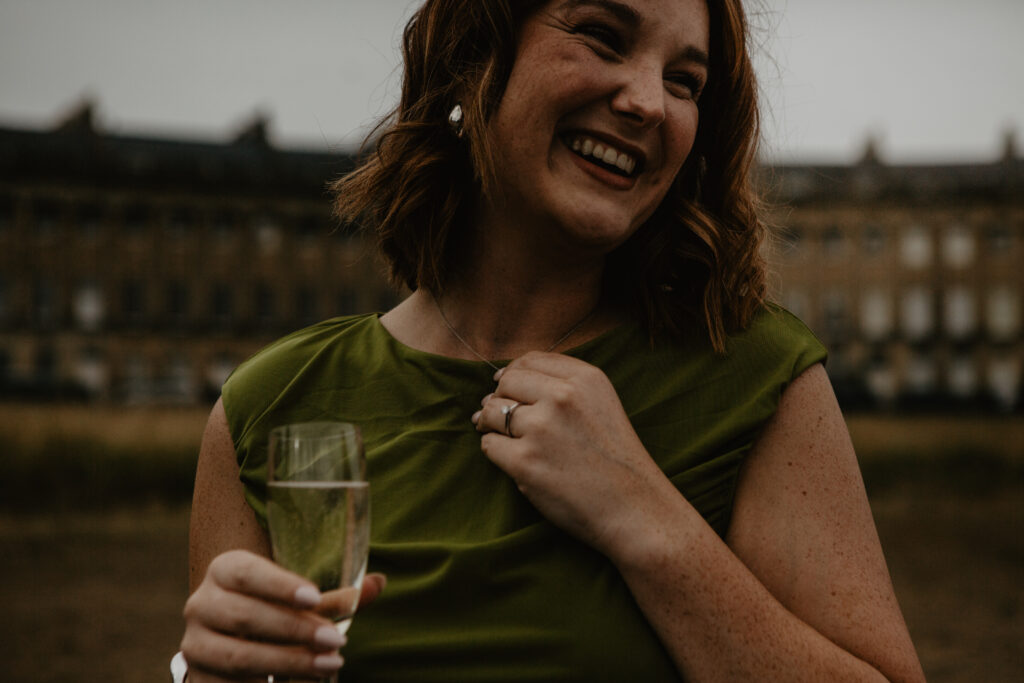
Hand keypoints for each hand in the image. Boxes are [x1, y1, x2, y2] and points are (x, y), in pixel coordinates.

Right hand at [181, 549, 385, 680]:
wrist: (227, 643)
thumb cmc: (271, 611)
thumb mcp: (298, 601)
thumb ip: (334, 597)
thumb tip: (378, 583)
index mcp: (225, 570)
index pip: (247, 572)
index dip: (279, 585)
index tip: (314, 597)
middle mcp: (202, 603)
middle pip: (245, 615)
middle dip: (294, 629)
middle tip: (336, 640)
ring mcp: (195, 643)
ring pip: (239, 655)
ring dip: (288, 662)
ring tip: (329, 665)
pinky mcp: (199, 678)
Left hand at [472, 352, 669, 558]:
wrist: (634, 508)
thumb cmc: (616, 461)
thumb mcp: (602, 404)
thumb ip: (562, 385)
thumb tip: (501, 380)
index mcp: (585, 379)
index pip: (531, 360)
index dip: (512, 373)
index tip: (505, 386)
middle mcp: (563, 397)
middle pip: (506, 383)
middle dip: (498, 397)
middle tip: (499, 416)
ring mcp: (541, 428)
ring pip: (491, 412)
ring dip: (489, 424)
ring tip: (499, 436)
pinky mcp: (525, 462)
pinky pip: (489, 445)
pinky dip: (494, 451)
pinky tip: (509, 459)